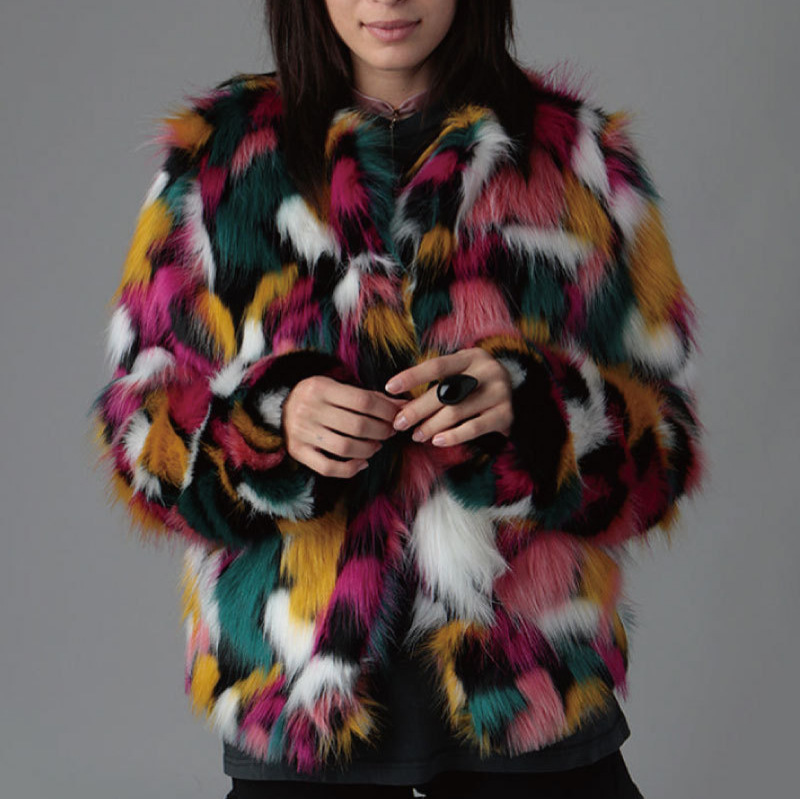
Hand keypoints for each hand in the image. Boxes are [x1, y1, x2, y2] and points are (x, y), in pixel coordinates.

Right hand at [282, 375, 406, 477]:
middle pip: (357, 425)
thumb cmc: (317, 397)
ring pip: (346, 447)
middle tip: (390, 431)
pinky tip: (363, 462)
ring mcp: (302, 432)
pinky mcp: (298, 452)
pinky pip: (328, 467)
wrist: (276, 409)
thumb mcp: (337, 387)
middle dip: (382, 431)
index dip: (386, 411)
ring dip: (369, 449)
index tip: (397, 416)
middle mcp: (309, 409)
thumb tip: (403, 405)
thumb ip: (369, 396)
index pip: (363, 401)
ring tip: (377, 445)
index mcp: (320, 387)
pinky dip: (350, 468)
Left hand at [384, 348, 512, 446]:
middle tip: (399, 423)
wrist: (521, 392)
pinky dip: (453, 436)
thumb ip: (440, 381)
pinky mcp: (506, 415)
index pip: (436, 366)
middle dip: (417, 410)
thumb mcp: (463, 371)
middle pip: (444, 393)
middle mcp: (487, 371)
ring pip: (456, 412)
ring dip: (431, 426)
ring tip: (416, 435)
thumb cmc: (478, 383)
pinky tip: (437, 441)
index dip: (411, 376)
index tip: (390, 387)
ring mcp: (498, 393)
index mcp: (471, 357)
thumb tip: (402, 401)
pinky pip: (474, 428)